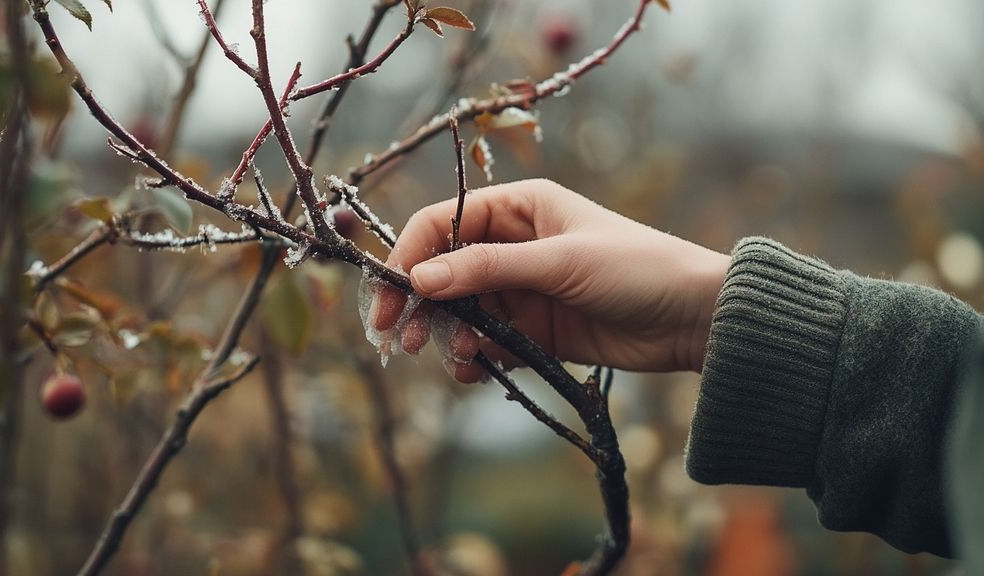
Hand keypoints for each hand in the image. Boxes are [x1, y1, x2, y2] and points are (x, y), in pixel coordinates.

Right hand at [369, 179, 729, 381]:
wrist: (693, 319)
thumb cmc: (637, 268)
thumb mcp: (560, 262)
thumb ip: (488, 270)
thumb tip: (419, 278)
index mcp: (519, 208)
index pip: (443, 223)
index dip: (410, 256)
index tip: (391, 294)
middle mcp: (513, 245)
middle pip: (442, 271)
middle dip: (419, 304)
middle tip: (401, 339)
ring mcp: (521, 291)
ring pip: (460, 312)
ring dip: (447, 335)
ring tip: (458, 357)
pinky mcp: (532, 331)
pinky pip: (485, 343)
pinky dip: (473, 358)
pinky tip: (475, 370)